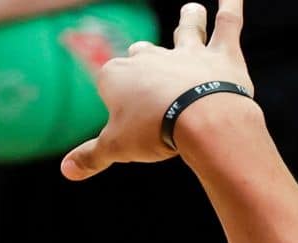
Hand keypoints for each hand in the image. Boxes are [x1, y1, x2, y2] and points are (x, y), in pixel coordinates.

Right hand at [61, 0, 251, 180]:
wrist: (200, 121)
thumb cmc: (154, 132)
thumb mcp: (116, 148)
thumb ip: (91, 156)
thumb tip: (65, 171)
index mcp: (118, 77)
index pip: (112, 82)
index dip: (117, 99)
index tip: (124, 115)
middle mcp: (151, 58)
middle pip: (145, 54)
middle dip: (147, 60)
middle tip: (151, 71)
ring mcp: (188, 54)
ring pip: (187, 30)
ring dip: (190, 19)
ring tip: (192, 9)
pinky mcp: (222, 57)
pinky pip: (228, 24)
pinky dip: (232, 8)